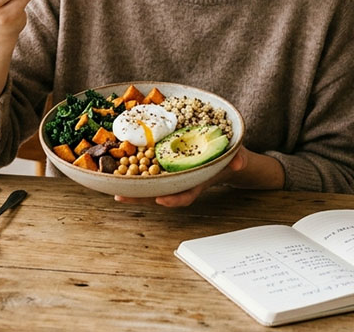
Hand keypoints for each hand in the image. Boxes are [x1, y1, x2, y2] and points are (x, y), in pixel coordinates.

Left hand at [114, 146, 250, 207]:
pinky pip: (149, 170)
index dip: (174, 200)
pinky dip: (135, 171)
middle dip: (142, 197)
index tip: (162, 200)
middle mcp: (182, 181)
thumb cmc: (229, 155)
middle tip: (122, 196)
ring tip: (114, 188)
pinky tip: (120, 170)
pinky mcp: (166, 166)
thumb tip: (239, 162)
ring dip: (133, 187)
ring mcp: (173, 176)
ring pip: (151, 185)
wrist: (224, 153)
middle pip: (161, 193)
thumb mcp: (236, 154)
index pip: (186, 195)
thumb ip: (238, 159)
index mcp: (198, 181)